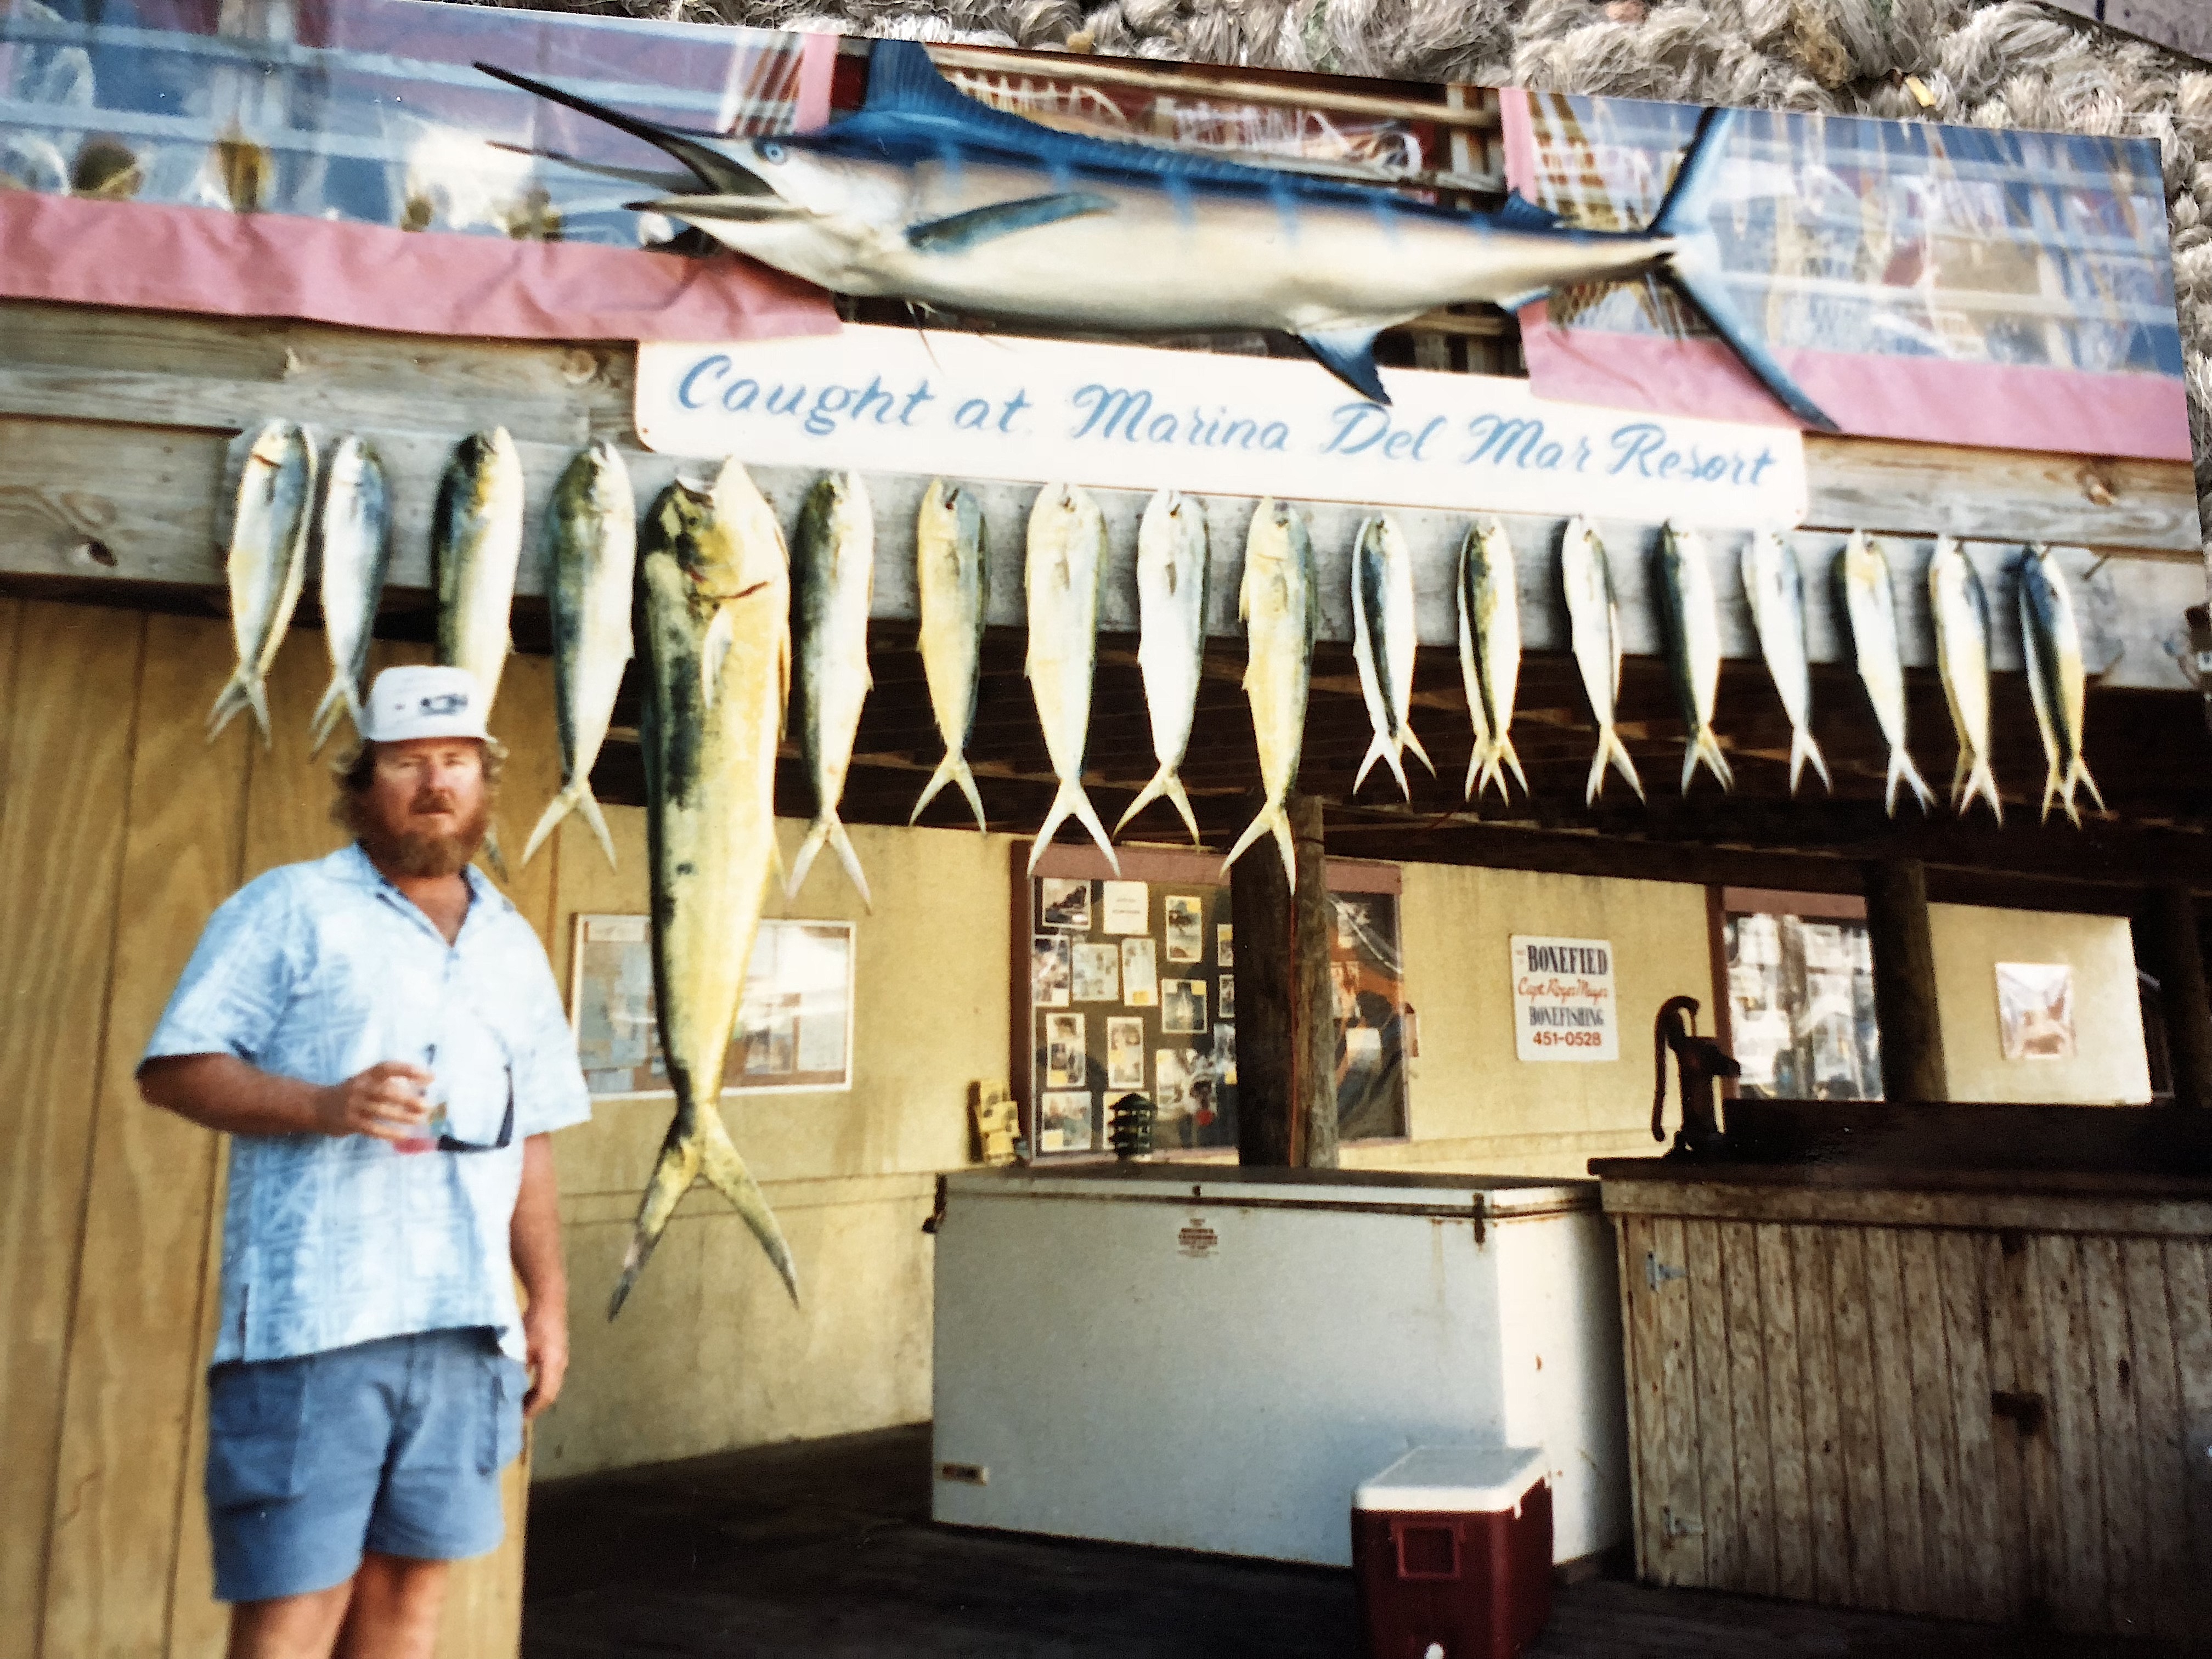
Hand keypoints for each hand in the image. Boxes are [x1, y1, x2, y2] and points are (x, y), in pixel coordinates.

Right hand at [313, 1061, 432, 1141]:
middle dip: (409, 1099)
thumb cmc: (352, 1093)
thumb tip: (422, 1090)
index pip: (389, 1068)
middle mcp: (360, 1087)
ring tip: (420, 1120)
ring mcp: (353, 1105)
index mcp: (367, 1075)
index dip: (409, 1070)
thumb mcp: (366, 1082)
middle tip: (428, 1106)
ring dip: (402, 1116)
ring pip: (380, 1110)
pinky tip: (403, 1135)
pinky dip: (388, 1132)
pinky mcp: (349, 1122)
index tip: (431, 1077)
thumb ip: (389, 1084)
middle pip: (386, 1091)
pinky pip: (372, 1128)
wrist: (317, 1106)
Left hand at [521, 1292, 568, 1419]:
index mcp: (554, 1365)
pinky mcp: (557, 1353)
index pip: (546, 1395)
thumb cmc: (535, 1322)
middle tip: (517, 1415)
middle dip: (535, 1406)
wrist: (550, 1300)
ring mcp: (561, 1359)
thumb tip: (507, 1386)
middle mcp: (561, 1365)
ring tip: (519, 1403)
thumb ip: (517, 1366)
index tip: (518, 1419)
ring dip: (536, 1396)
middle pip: (550, 1393)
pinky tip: (524, 1384)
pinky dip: (538, 1385)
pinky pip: (549, 1377)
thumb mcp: (522, 1346)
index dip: (533, 1409)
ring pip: (550, 1385)